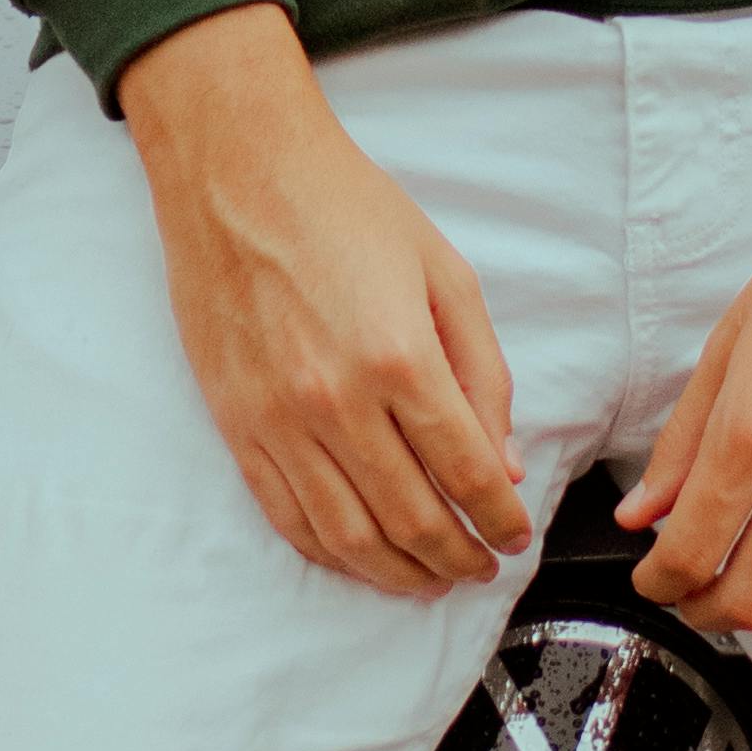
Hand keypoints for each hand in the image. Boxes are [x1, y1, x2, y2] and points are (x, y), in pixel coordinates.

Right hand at [119, 4, 531, 597]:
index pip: (466, 471)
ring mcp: (279, 419)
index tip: (515, 535)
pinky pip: (286, 515)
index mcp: (399, 357)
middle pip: (411, 517)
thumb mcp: (444, 272)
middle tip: (482, 567)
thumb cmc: (345, 208)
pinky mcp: (237, 424)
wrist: (238, 172)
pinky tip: (362, 557)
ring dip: (398, 572)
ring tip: (431, 578)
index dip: (500, 517)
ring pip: (347, 535)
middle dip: (458, 557)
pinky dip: (330, 552)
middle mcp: (336, 401)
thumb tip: (501, 462)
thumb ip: (482, 372)